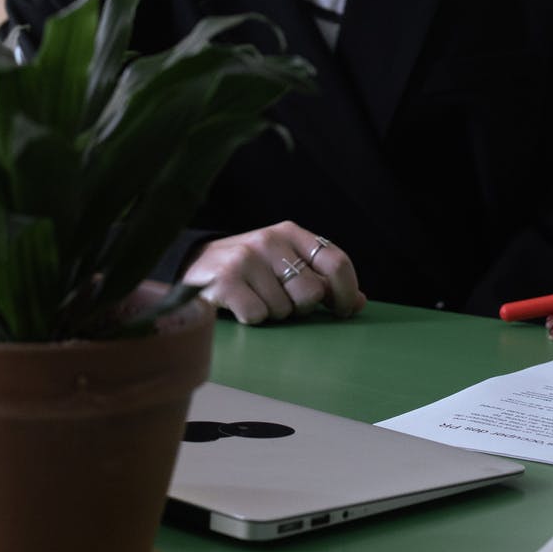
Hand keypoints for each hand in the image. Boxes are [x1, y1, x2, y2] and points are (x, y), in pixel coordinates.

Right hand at [181, 221, 365, 324]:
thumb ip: (321, 278)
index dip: (346, 292)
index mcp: (291, 233)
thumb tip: (359, 302)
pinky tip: (239, 305)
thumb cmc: (250, 268)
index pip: (336, 262)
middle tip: (282, 301)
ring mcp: (247, 259)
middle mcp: (270, 240)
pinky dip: (252, 318)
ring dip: (273, 313)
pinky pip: (258, 316)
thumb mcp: (285, 262)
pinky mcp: (226, 280)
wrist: (194, 266)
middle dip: (301, 307)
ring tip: (256, 298)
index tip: (343, 310)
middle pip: (312, 292)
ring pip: (284, 309)